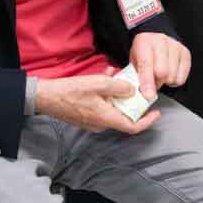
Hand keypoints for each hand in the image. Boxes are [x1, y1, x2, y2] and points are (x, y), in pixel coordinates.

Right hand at [35, 73, 157, 134]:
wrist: (46, 97)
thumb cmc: (70, 91)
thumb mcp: (99, 83)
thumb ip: (119, 87)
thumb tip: (132, 90)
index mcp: (107, 119)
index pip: (133, 127)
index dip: (147, 121)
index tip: (156, 112)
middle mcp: (101, 123)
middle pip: (123, 115)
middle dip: (130, 100)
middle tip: (133, 84)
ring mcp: (92, 121)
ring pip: (112, 108)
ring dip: (117, 93)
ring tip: (114, 75)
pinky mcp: (85, 115)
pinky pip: (102, 106)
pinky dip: (106, 94)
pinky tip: (103, 77)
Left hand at [128, 31, 189, 100]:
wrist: (155, 40)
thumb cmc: (144, 52)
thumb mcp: (134, 61)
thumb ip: (136, 76)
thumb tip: (142, 93)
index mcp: (144, 41)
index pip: (146, 64)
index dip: (147, 81)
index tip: (148, 95)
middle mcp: (161, 41)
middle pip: (163, 72)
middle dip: (156, 83)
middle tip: (152, 82)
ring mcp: (175, 46)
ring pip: (173, 76)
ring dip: (165, 82)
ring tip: (160, 76)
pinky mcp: (185, 53)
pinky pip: (181, 77)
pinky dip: (174, 81)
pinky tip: (169, 74)